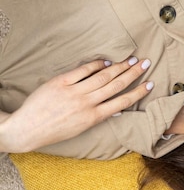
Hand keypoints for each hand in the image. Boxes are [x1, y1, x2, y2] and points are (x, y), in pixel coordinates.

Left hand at [0, 57, 152, 152]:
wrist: (28, 128)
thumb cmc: (56, 130)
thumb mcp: (81, 128)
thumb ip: (98, 116)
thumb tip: (115, 109)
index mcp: (94, 117)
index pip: (122, 101)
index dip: (138, 92)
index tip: (149, 83)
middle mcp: (87, 103)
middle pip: (115, 85)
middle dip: (132, 73)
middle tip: (145, 63)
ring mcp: (74, 92)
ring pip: (102, 76)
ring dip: (119, 66)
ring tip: (131, 59)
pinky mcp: (61, 82)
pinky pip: (82, 71)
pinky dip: (96, 65)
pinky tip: (106, 61)